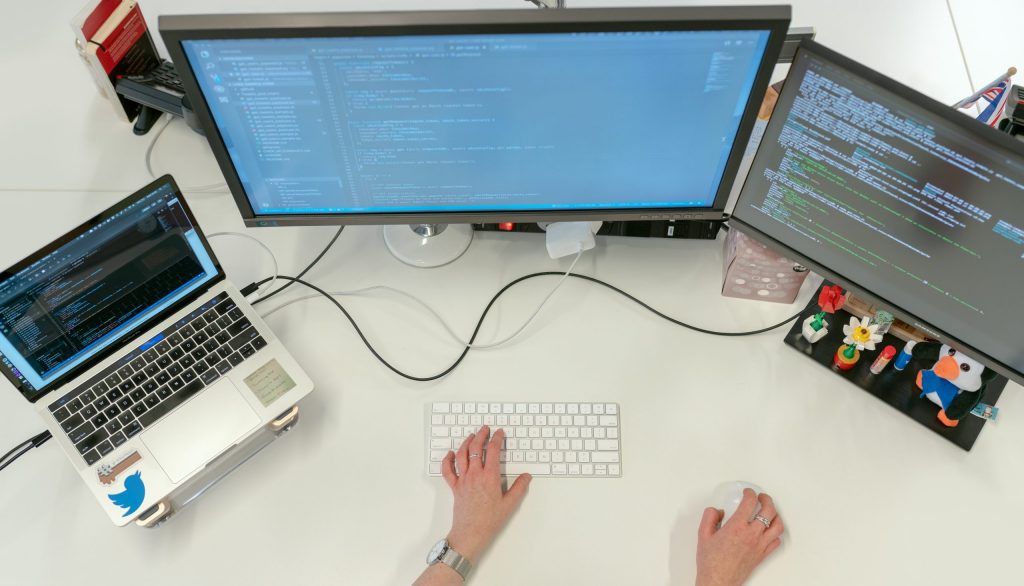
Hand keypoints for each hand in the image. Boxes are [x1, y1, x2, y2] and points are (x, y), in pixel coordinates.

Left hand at [440, 426, 531, 562]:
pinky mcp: (455, 487)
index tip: (499, 433)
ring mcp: (463, 480)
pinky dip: (448, 460)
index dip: (496, 438)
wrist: (471, 533)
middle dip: (481, 435)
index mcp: (489, 477)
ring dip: (466, 442)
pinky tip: (450, 453)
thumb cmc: (490, 520)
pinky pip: (448, 470)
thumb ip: (519, 488)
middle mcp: (475, 475)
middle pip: (475, 448)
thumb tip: (526, 476)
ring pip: (461, 455)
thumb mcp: (510, 504)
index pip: (493, 451)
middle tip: (485, 429)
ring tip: (471, 436)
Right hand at [696, 489, 783, 585]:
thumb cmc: (710, 562)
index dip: (750, 493)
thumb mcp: (703, 534)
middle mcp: (751, 535)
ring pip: (777, 526)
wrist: (718, 581)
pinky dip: (775, 533)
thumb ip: (709, 517)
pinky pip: (776, 541)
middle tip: (761, 497)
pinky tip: (770, 530)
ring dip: (775, 515)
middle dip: (766, 499)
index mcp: (737, 527)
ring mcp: (759, 546)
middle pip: (768, 511)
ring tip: (770, 511)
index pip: (750, 502)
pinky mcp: (762, 555)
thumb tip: (717, 511)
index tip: (747, 492)